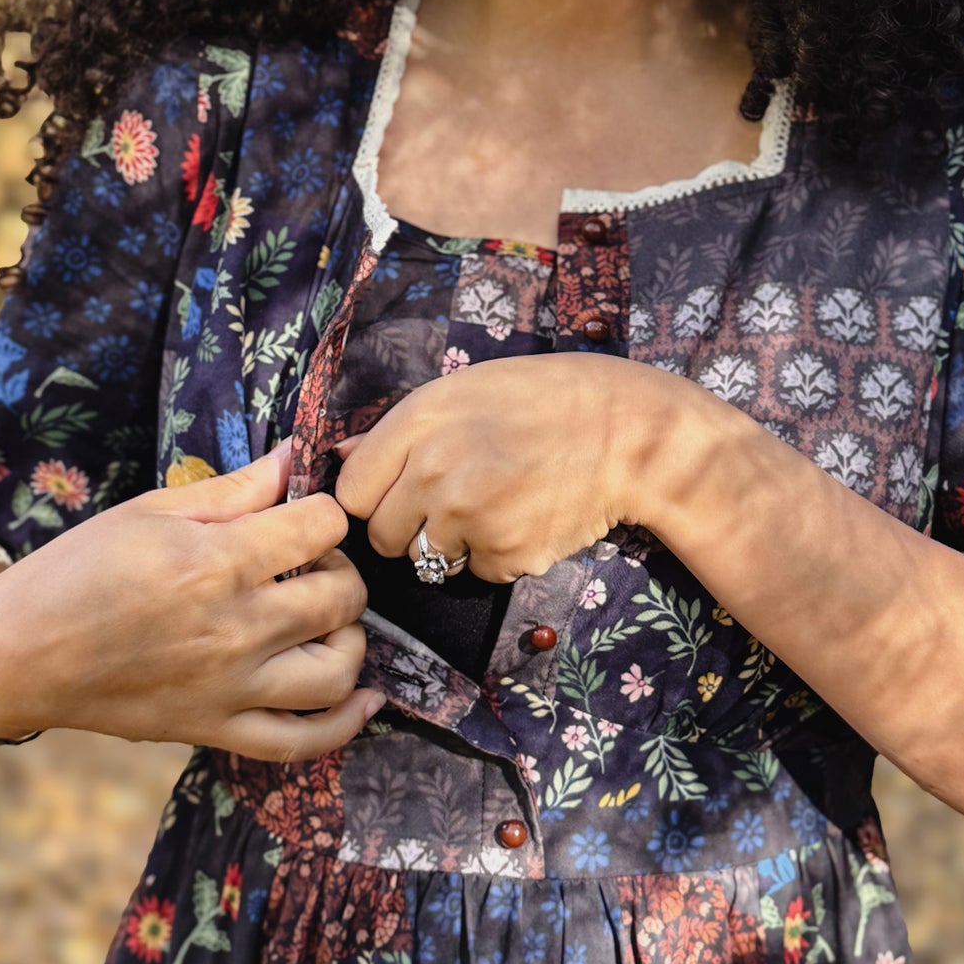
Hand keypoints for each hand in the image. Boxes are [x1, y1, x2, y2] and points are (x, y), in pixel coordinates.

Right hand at [0, 441, 384, 763]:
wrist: (19, 654)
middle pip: (341, 596)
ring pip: (337, 670)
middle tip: (311, 562)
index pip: (321, 527)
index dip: (325, 511)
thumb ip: (232, 490)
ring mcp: (230, 688)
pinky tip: (364, 699)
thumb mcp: (152, 510)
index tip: (305, 514)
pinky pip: (300, 741)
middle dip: (341, 567)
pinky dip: (345, 724)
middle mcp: (235, 629)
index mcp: (218, 563)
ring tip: (325, 617)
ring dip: (350, 637)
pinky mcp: (215, 729)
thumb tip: (293, 458)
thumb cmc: (79, 570)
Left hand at [331, 351, 674, 583]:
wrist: (625, 432)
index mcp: (418, 420)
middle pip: (381, 536)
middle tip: (452, 503)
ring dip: (454, 544)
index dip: (374, 497)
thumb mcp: (463, 390)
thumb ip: (398, 429)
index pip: (351, 491)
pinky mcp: (505, 554)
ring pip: (427, 560)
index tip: (398, 493)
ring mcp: (468, 517)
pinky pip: (477, 573)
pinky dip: (497, 557)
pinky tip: (525, 518)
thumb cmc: (542, 400)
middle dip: (408, 528)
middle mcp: (433, 470)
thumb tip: (337, 458)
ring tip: (496, 504)